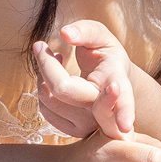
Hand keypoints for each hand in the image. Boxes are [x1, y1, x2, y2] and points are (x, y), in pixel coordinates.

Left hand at [32, 20, 137, 139]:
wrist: (113, 85)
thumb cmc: (107, 57)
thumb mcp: (103, 37)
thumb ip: (87, 30)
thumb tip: (65, 33)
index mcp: (116, 81)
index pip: (120, 95)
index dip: (120, 100)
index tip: (115, 88)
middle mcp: (105, 109)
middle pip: (63, 89)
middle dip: (47, 65)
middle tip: (40, 45)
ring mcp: (89, 124)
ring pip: (50, 100)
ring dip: (43, 74)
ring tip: (55, 57)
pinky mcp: (74, 131)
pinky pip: (45, 110)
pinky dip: (42, 88)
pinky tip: (53, 77)